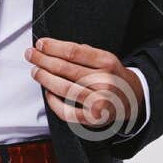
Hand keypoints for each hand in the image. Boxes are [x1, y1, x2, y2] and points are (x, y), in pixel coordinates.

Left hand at [25, 38, 143, 137]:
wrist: (131, 100)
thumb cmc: (112, 77)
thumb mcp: (105, 59)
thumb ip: (84, 53)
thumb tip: (52, 48)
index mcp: (107, 62)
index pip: (74, 52)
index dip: (53, 47)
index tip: (40, 44)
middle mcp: (104, 81)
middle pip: (66, 69)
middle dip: (43, 60)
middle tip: (31, 55)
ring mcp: (98, 101)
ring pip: (63, 88)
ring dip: (44, 78)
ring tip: (36, 71)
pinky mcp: (92, 118)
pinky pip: (66, 111)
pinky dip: (53, 101)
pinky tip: (48, 92)